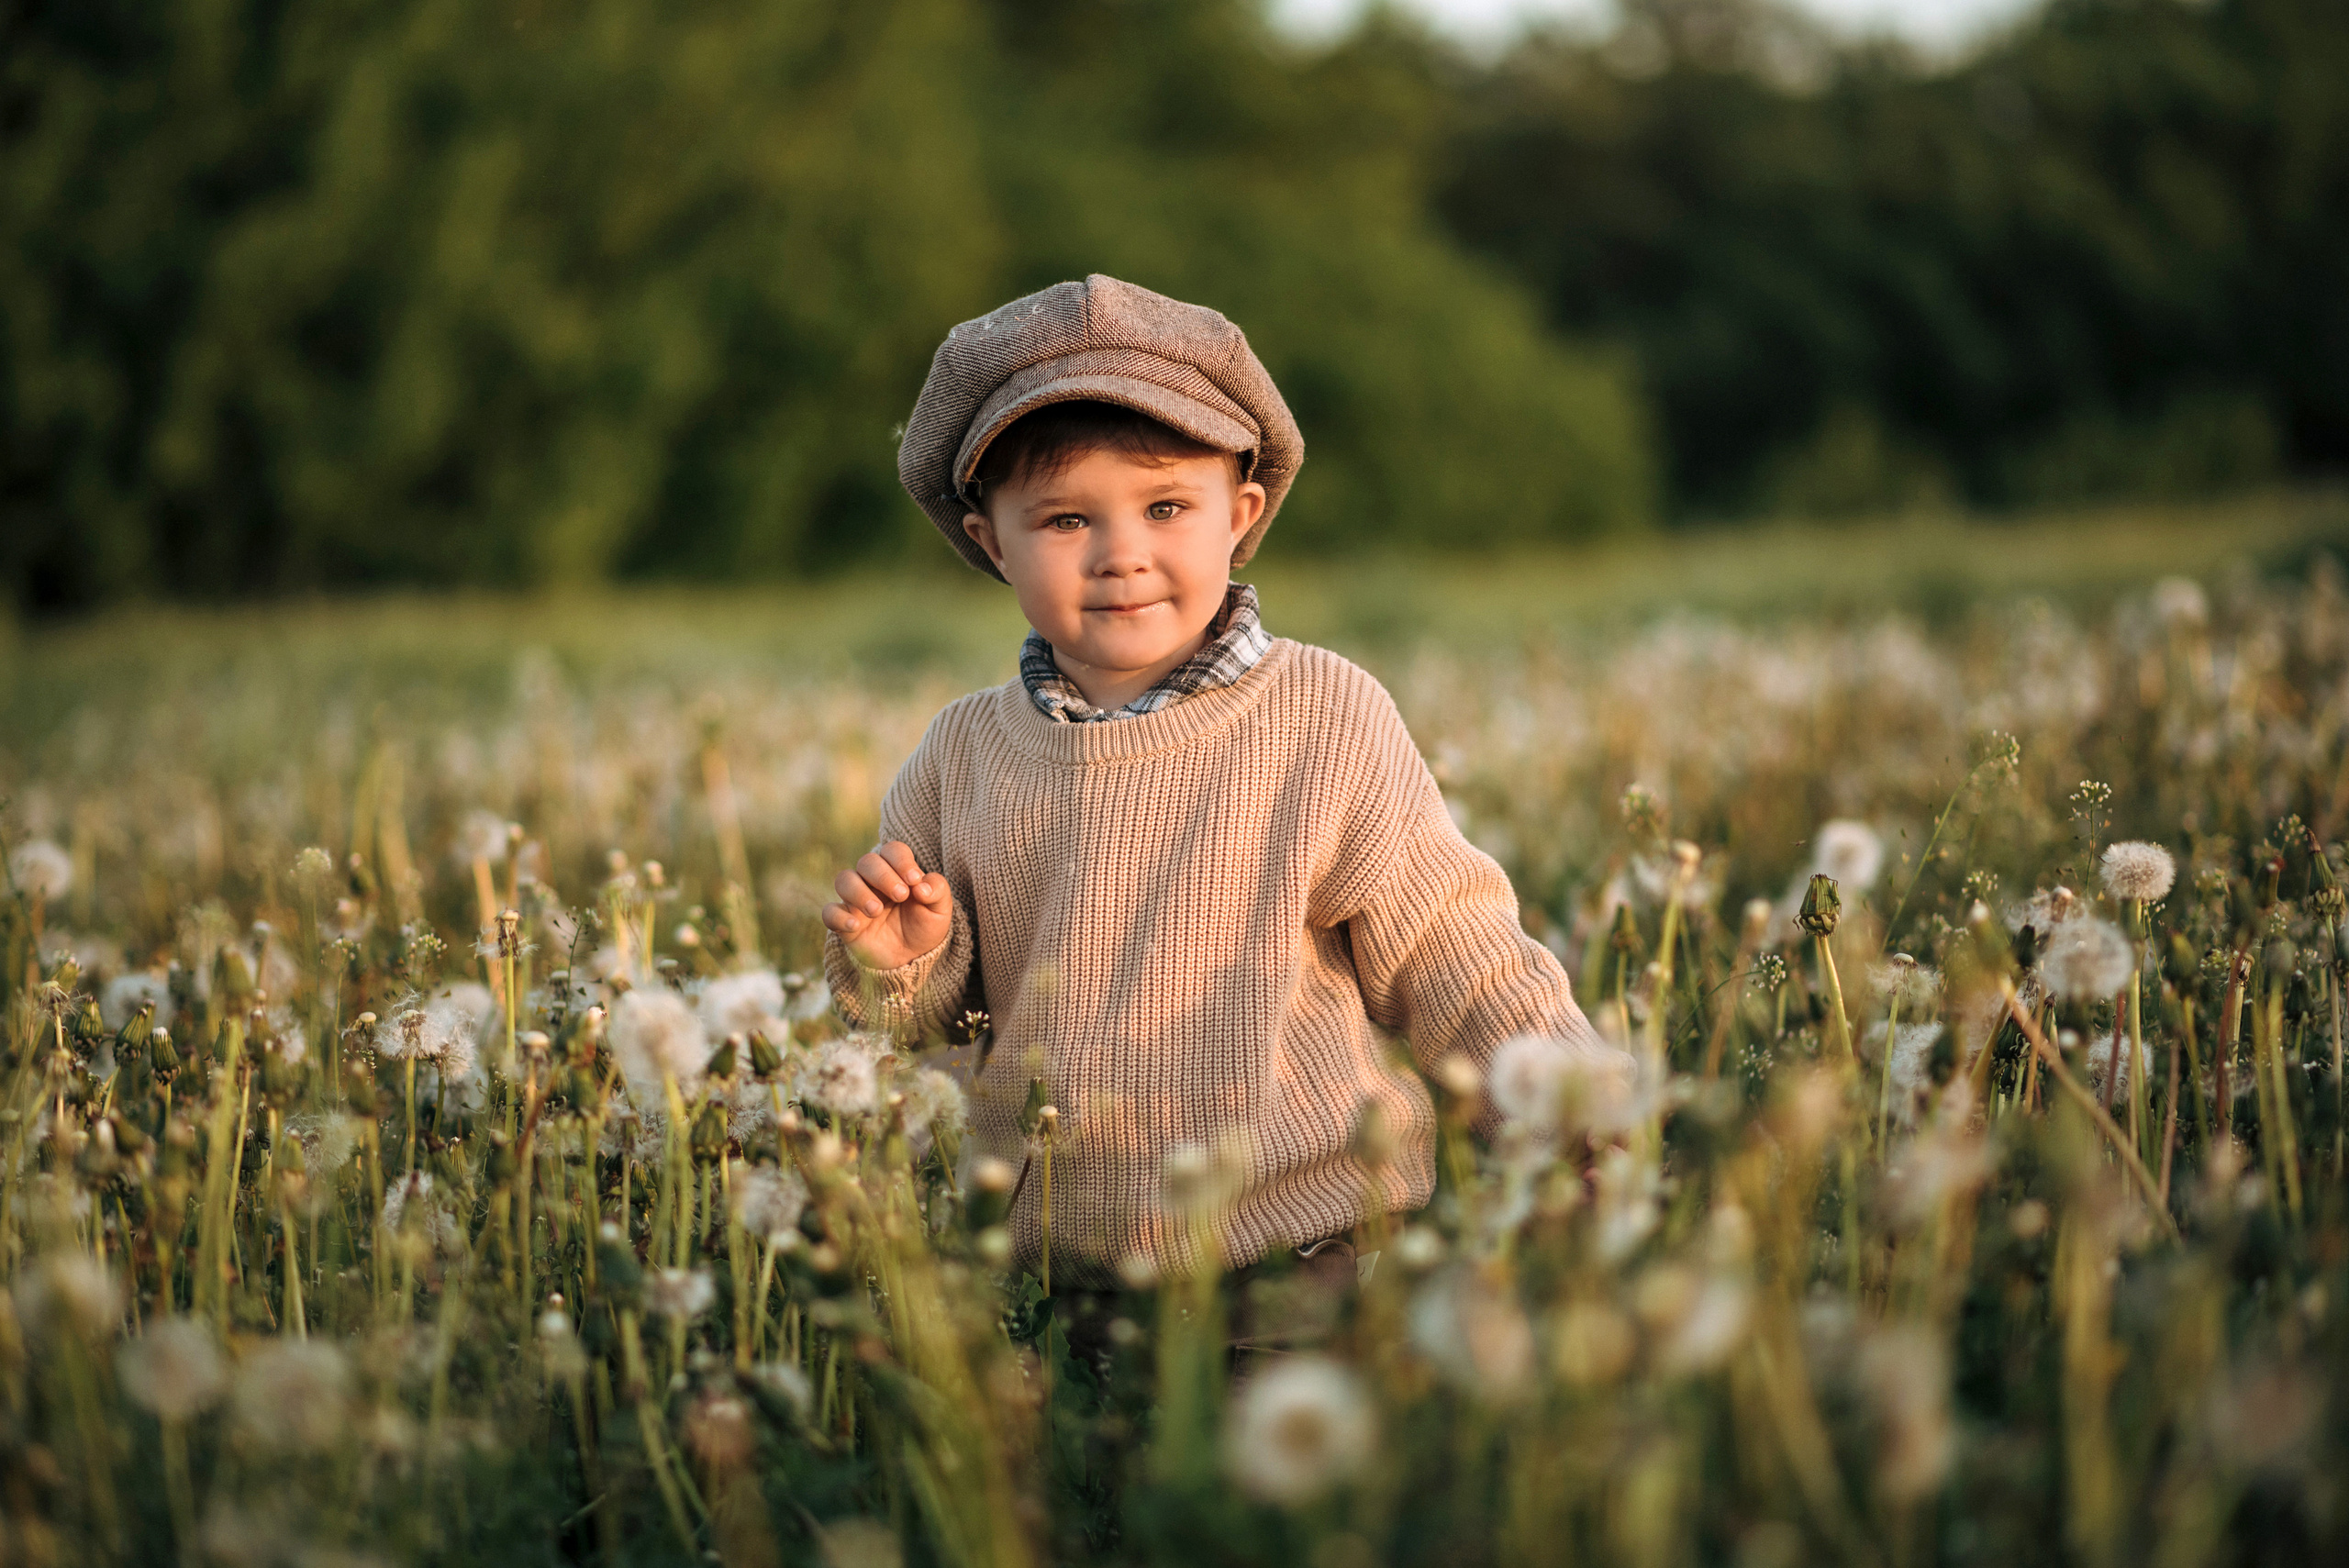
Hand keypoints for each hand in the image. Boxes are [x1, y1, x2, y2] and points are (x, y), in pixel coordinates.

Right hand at [822, 841, 952, 970]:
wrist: (912, 959)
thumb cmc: (924, 927)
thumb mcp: (940, 910)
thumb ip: (937, 891)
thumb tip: (923, 885)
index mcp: (897, 871)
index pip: (892, 850)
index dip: (902, 860)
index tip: (915, 880)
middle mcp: (873, 881)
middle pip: (867, 861)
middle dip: (883, 876)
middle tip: (901, 895)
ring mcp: (856, 901)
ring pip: (844, 879)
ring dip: (859, 892)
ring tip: (876, 910)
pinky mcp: (844, 923)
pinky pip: (829, 912)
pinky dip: (839, 916)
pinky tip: (855, 926)